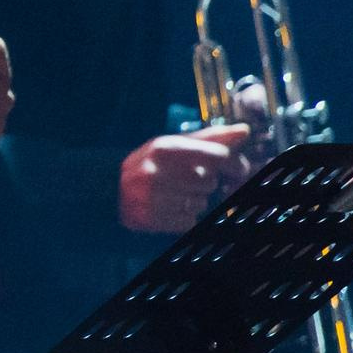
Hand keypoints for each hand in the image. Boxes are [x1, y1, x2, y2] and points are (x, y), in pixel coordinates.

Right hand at [117, 123, 253, 233]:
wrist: (109, 190)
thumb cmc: (149, 164)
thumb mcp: (174, 144)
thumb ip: (210, 138)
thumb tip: (244, 131)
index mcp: (165, 147)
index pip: (217, 155)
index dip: (235, 164)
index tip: (238, 170)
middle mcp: (158, 171)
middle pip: (210, 181)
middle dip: (205, 182)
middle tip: (187, 180)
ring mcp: (154, 197)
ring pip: (201, 203)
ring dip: (195, 201)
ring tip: (174, 194)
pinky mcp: (153, 219)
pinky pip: (189, 221)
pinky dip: (185, 218)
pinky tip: (169, 208)